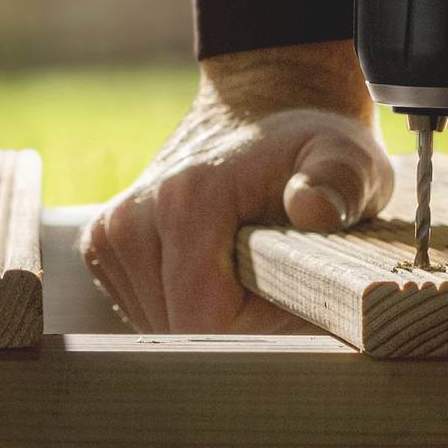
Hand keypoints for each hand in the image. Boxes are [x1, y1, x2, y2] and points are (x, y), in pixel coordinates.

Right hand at [80, 40, 393, 333]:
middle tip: (270, 273)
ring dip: (206, 313)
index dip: (255, 325)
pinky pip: (144, 309)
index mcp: (186, 202)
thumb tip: (314, 209)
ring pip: (160, 325)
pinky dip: (182, 300)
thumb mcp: (345, 158)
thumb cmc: (308, 151)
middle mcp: (132, 218)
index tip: (285, 288)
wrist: (259, 117)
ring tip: (241, 264)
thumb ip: (340, 183)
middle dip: (232, 323)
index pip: (205, 322)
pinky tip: (209, 263)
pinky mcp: (102, 246)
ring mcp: (110, 233)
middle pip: (180, 330)